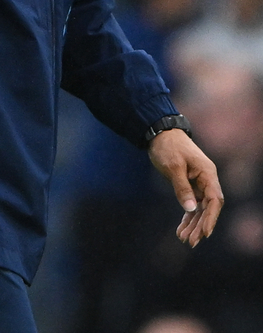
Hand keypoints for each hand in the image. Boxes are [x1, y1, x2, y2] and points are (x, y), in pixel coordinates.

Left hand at [148, 128, 223, 247]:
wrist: (160, 133)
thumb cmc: (168, 146)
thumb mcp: (173, 166)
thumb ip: (182, 187)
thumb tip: (191, 209)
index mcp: (207, 173)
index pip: (215, 200)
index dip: (211, 217)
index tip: (205, 233)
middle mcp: (206, 179)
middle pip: (208, 207)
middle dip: (200, 225)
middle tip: (190, 242)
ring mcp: (198, 183)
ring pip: (199, 208)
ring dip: (193, 224)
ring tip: (184, 240)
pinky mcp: (189, 185)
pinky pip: (191, 204)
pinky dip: (186, 217)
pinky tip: (181, 230)